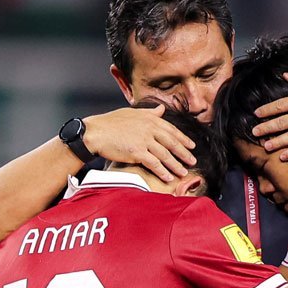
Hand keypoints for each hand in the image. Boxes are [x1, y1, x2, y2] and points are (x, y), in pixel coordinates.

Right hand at [82, 105, 196, 181]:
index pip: (171, 130)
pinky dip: (162, 171)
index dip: (183, 139)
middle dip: (184, 153)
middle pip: (172, 142)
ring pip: (165, 154)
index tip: (192, 146)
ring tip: (183, 172)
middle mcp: (149, 128)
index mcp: (149, 118)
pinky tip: (168, 177)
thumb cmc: (110, 123)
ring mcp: (143, 140)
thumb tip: (162, 109)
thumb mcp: (131, 113)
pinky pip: (154, 163)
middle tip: (193, 161)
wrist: (94, 132)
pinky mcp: (136, 152)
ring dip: (175, 165)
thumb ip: (149, 112)